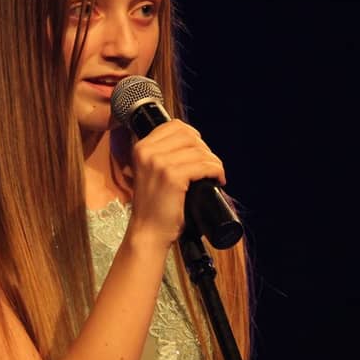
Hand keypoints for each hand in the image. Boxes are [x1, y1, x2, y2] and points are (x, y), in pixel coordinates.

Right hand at [126, 120, 225, 250]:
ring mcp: (159, 163)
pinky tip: (218, 180)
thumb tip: (194, 144)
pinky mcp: (172, 176)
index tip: (200, 152)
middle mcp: (147, 151)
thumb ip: (162, 156)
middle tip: (210, 166)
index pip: (175, 126)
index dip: (194, 137)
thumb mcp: (150, 173)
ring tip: (216, 175)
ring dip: (214, 162)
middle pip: (189, 135)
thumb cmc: (154, 207)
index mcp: (141, 147)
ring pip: (199, 150)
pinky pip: (204, 165)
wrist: (147, 233)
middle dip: (205, 149)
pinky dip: (216, 171)